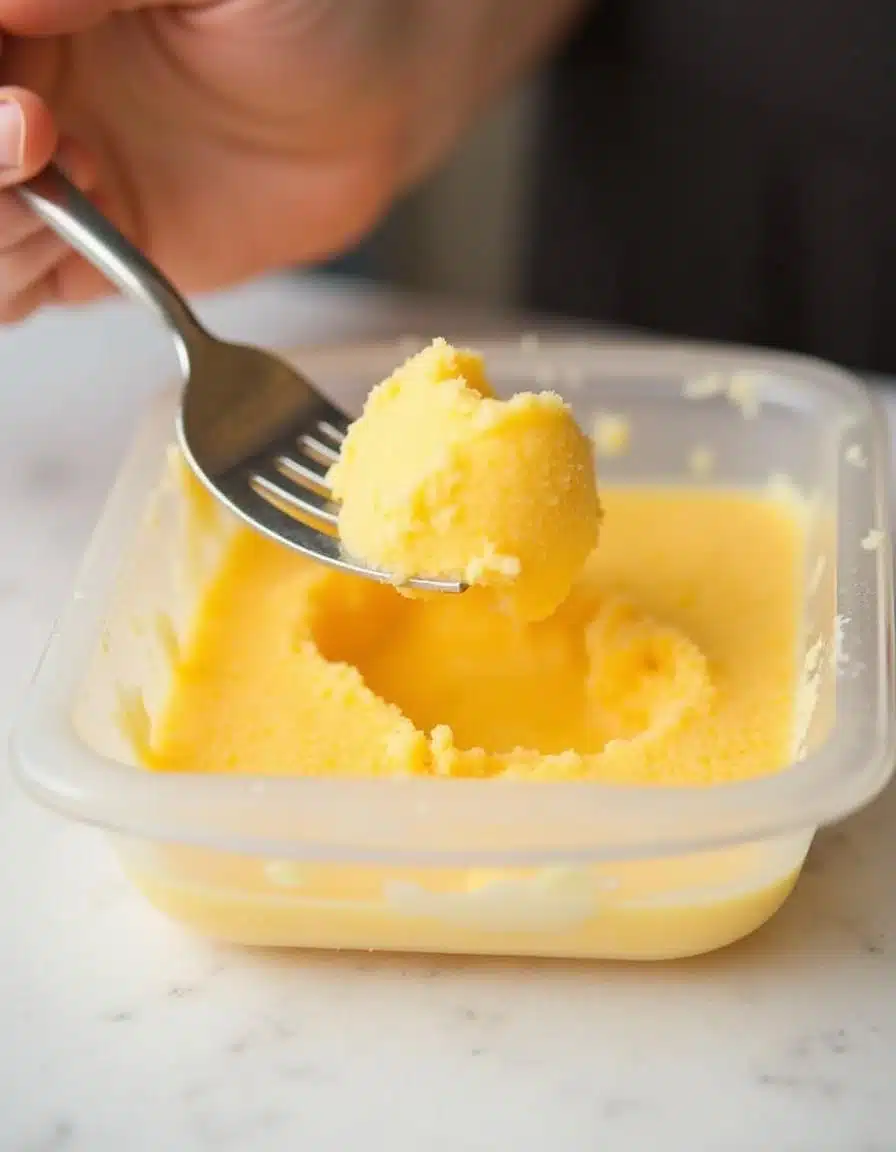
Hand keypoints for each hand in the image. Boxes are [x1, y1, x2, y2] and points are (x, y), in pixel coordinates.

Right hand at [0, 0, 583, 321]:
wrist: (381, 103)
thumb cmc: (310, 10)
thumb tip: (15, 6)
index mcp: (33, 15)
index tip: (20, 102)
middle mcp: (27, 94)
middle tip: (39, 134)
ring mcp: (53, 178)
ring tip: (83, 169)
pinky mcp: (93, 255)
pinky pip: (15, 286)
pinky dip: (17, 278)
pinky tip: (84, 234)